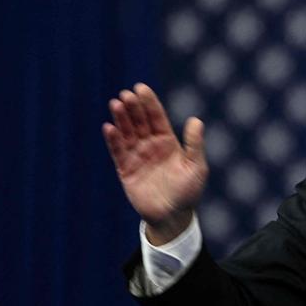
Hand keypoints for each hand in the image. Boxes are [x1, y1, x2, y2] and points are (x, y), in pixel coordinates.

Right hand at [102, 83, 207, 242]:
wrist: (172, 217)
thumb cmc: (188, 192)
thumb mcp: (196, 167)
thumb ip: (194, 145)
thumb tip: (196, 120)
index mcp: (168, 142)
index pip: (156, 117)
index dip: (149, 103)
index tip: (141, 88)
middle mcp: (151, 146)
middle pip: (139, 121)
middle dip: (133, 107)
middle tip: (127, 95)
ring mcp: (137, 156)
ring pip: (127, 133)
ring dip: (121, 119)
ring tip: (116, 104)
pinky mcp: (126, 170)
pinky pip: (118, 152)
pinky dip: (113, 140)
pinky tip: (109, 127)